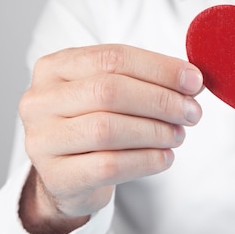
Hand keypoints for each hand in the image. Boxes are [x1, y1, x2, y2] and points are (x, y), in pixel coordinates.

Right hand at [18, 44, 202, 233]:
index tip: (194, 81)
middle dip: (160, 101)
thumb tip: (192, 79)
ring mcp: (41, 140)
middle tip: (192, 113)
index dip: (160, 68)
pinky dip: (146, 160)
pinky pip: (108, 166)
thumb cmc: (95, 123)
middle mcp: (40, 100)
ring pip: (107, 129)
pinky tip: (165, 157)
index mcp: (55, 67)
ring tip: (178, 135)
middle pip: (109, 91)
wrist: (67, 176)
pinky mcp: (56, 177)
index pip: (113, 57)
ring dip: (155, 131)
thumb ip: (146, 79)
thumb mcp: (112, 92)